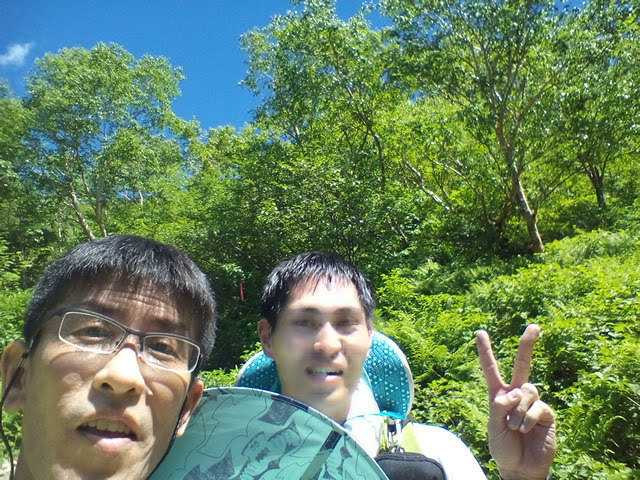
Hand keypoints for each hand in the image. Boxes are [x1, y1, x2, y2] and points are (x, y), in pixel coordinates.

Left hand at [476, 324, 555, 479]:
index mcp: (499, 394)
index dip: (485, 351)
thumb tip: (514, 391)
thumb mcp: (492, 426)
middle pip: (523, 364)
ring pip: (527, 391)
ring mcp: (533, 402)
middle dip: (528, 345)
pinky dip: (527, 418)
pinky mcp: (546, 413)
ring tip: (514, 428)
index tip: (480, 332)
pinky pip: (537, 406)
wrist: (520, 467)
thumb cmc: (503, 447)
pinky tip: (525, 429)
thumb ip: (499, 406)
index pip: (491, 369)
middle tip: (534, 326)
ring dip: (517, 411)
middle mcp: (517, 394)